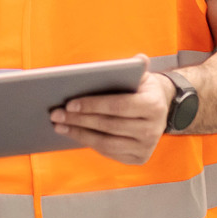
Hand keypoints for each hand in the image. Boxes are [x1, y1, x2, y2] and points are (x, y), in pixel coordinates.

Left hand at [51, 71, 173, 164]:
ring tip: (60, 125)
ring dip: (79, 134)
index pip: (117, 106)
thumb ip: (137, 67)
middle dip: (79, 120)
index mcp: (153, 106)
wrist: (160, 110)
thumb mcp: (142, 76)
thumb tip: (139, 58)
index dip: (92, 105)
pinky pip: (109, 153)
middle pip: (108, 126)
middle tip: (56, 114)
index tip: (69, 104)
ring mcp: (146, 147)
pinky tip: (74, 134)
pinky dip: (89, 143)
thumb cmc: (142, 90)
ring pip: (106, 143)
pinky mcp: (138, 158)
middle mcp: (152, 130)